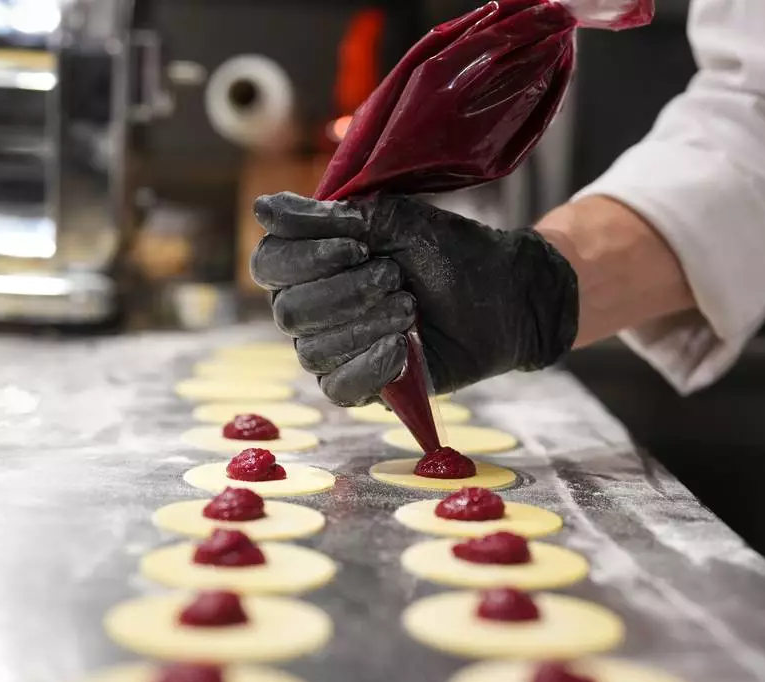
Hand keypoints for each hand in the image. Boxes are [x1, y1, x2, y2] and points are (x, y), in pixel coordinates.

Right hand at [251, 192, 578, 405]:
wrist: (503, 294)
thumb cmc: (448, 252)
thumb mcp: (391, 220)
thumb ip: (325, 217)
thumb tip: (261, 211)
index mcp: (312, 263)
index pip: (269, 263)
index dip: (305, 255)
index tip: (359, 242)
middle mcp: (313, 309)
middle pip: (289, 310)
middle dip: (346, 291)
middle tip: (396, 277)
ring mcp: (335, 350)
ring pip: (313, 349)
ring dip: (366, 324)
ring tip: (411, 307)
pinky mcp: (364, 386)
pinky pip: (339, 387)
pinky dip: (370, 364)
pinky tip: (403, 347)